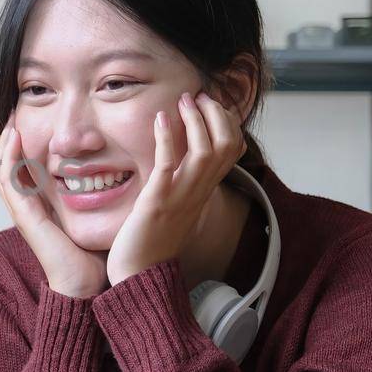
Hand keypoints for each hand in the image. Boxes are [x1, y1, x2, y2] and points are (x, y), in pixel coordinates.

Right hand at [0, 114, 108, 298]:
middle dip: (7, 139)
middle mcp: (26, 208)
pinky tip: (16, 136)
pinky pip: (9, 180)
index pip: (20, 170)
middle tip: (14, 113)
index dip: (20, 146)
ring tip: (11, 119)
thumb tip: (116, 175)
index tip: (28, 121)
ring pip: (1, 169)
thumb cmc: (91, 257)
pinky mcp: (25, 216)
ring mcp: (22, 212)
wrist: (85, 286)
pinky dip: (10, 156)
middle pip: (4, 166)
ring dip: (4, 142)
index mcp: (39, 207)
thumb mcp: (91, 220)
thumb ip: (95, 199)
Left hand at [106, 91, 247, 285]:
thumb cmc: (152, 241)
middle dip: (216, 113)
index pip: (232, 150)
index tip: (210, 104)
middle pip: (226, 143)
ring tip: (184, 100)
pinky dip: (166, 138)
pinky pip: (168, 164)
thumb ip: (183, 183)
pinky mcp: (157, 201)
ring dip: (196, 119)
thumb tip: (180, 160)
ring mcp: (180, 196)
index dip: (227, 122)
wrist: (139, 274)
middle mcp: (199, 191)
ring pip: (206, 149)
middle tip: (198, 97)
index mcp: (204, 191)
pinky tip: (160, 119)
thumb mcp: (176, 206)